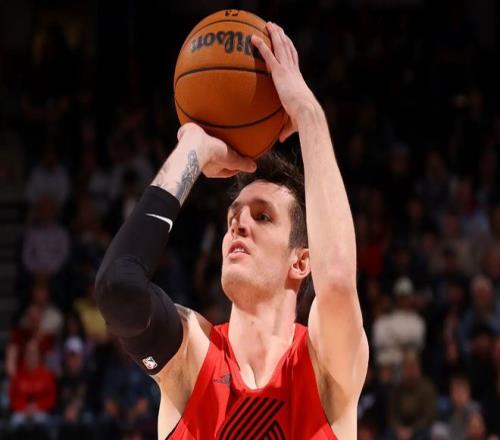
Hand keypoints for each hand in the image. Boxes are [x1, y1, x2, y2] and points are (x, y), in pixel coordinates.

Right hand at [177, 123, 255, 177]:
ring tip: (224, 133)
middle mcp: (203, 161)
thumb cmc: (212, 153)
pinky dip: (208, 128)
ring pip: (210, 145)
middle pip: (219, 157)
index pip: (228, 171)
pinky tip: (213, 121)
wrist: (193, 140)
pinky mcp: (191, 136)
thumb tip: (253, 167)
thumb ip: (243, 164)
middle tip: (235, 146)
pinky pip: (202, 131)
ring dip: (217, 140)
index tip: (244, 160)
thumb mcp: (232, 160)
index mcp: (212, 170)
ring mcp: (196, 149)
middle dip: (227, 152)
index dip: (237, 166)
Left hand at [251, 22, 316, 141]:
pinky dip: (261, 45)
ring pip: (281, 47)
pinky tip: (253, 38)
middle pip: (288, 49)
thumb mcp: (292, 123)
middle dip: (282, 37)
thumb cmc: (303, 119)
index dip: (291, 50)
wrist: (307, 113)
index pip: (294, 61)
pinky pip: (269, 55)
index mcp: (297, 80)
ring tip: (268, 24)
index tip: (287, 42)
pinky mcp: (280, 73)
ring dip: (274, 34)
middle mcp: (293, 71)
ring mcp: (287, 70)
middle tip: (276, 28)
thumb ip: (285, 129)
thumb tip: (280, 140)